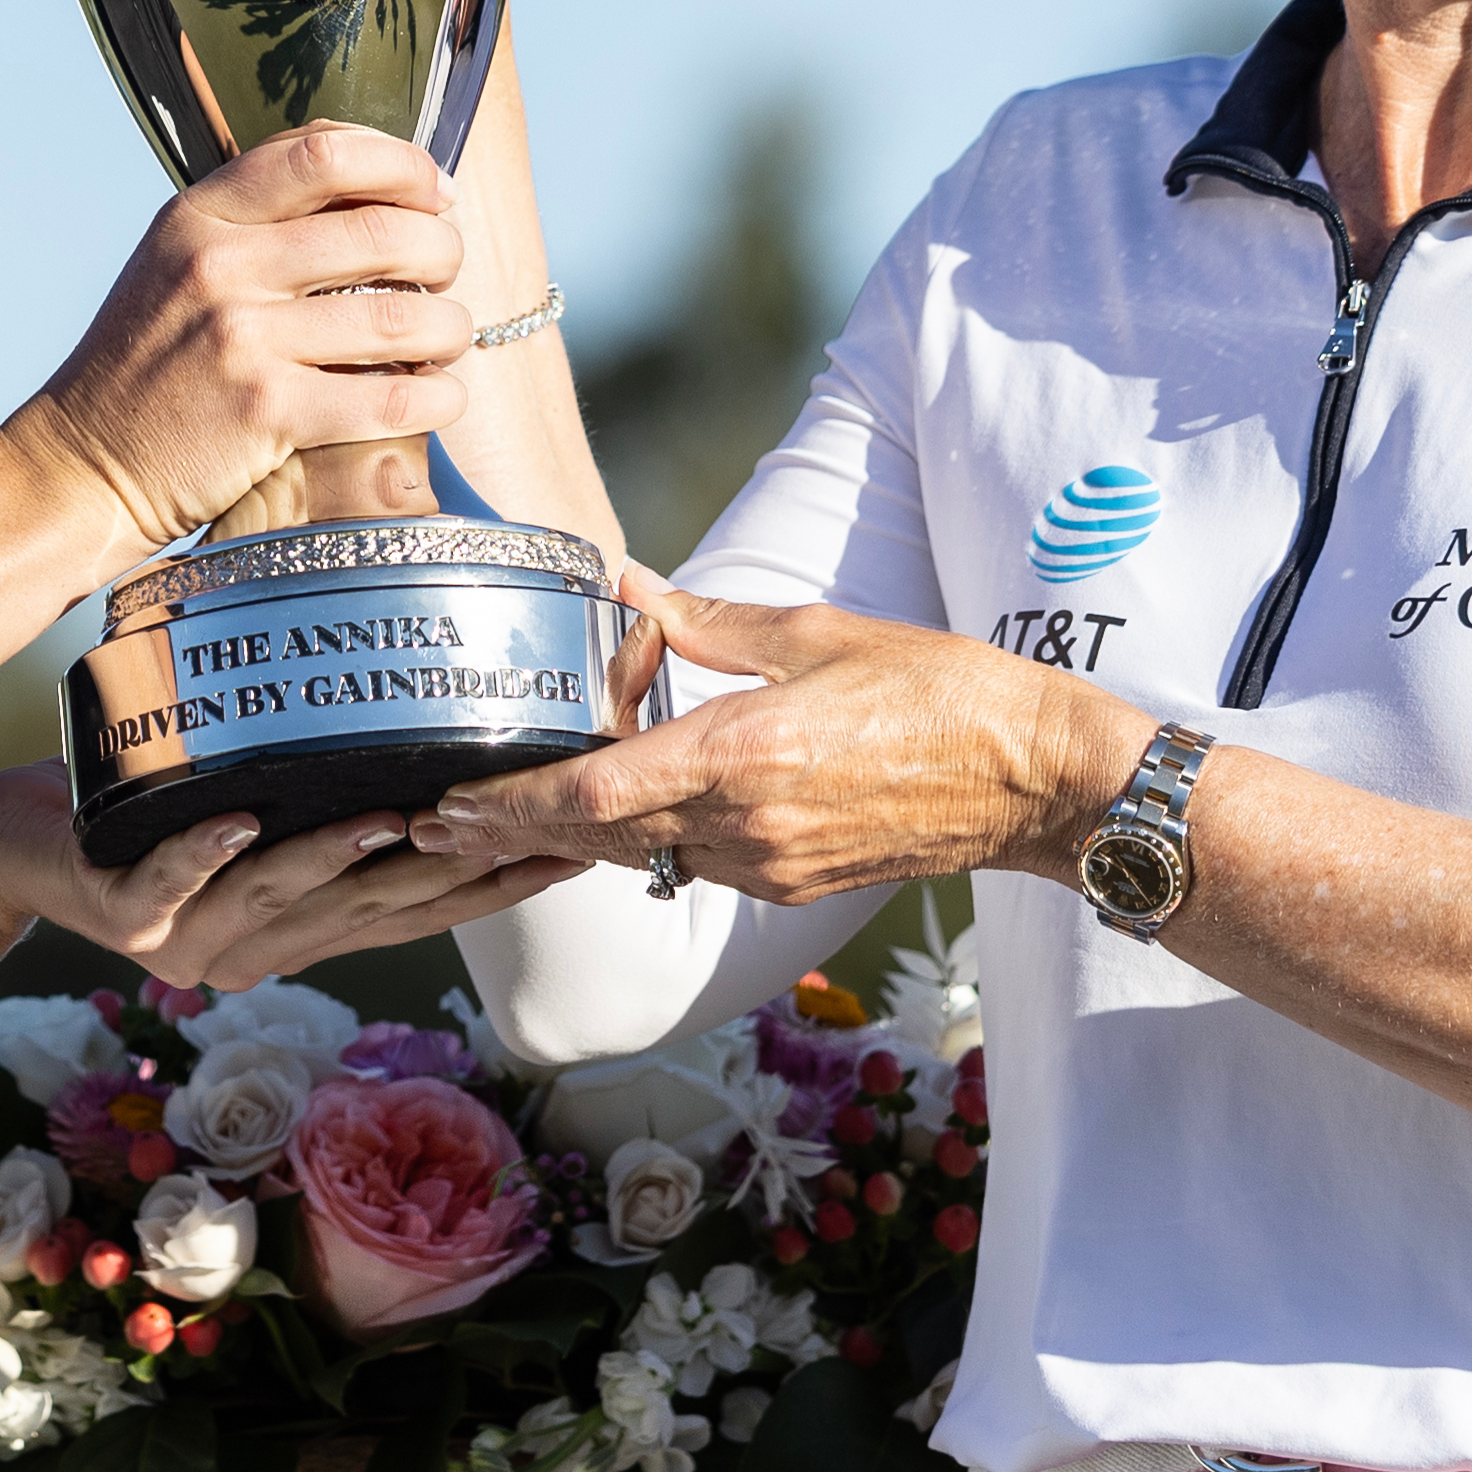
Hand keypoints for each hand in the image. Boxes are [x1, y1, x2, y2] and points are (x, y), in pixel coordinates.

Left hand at [0, 763, 584, 990]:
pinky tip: (236, 822)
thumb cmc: (148, 813)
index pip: (415, 914)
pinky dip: (202, 855)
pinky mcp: (119, 914)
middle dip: (447, 874)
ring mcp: (187, 938)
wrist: (18, 846)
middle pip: (367, 913)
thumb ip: (331, 799)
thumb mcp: (256, 806)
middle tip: (516, 831)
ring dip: (336, 861)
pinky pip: (166, 881)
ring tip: (395, 818)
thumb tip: (427, 741)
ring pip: (277, 899)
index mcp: (298, 931)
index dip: (492, 887)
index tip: (568, 850)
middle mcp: (255, 949)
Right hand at [9, 122, 472, 550]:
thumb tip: (381, 182)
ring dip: (449, 327)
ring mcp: (241, 339)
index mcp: (200, 216)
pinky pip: (388, 398)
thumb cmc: (149, 362)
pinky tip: (439, 397)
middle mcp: (219, 266)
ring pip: (400, 316)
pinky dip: (435, 397)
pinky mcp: (266, 414)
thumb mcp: (177, 260)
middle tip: (446, 272)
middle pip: (381, 230)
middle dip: (441, 249)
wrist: (85, 463)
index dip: (400, 164)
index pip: (321, 152)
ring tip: (448, 337)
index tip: (433, 192)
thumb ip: (258, 215)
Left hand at [408, 567, 1151, 901]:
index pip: (596, 795)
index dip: (513, 807)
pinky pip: (693, 866)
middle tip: (439, 824)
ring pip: (642, 856)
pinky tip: (616, 818)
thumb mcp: (817, 633)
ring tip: (504, 820)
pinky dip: (643, 843)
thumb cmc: (940, 690)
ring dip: (575, 838)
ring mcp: (770, 865)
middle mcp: (745, 825)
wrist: (1032, 779)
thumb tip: (631, 588)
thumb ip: (710, 621)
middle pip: (599, 839)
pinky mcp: (793, 883)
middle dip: (515, 832)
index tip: (449, 806)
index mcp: (743, 755)